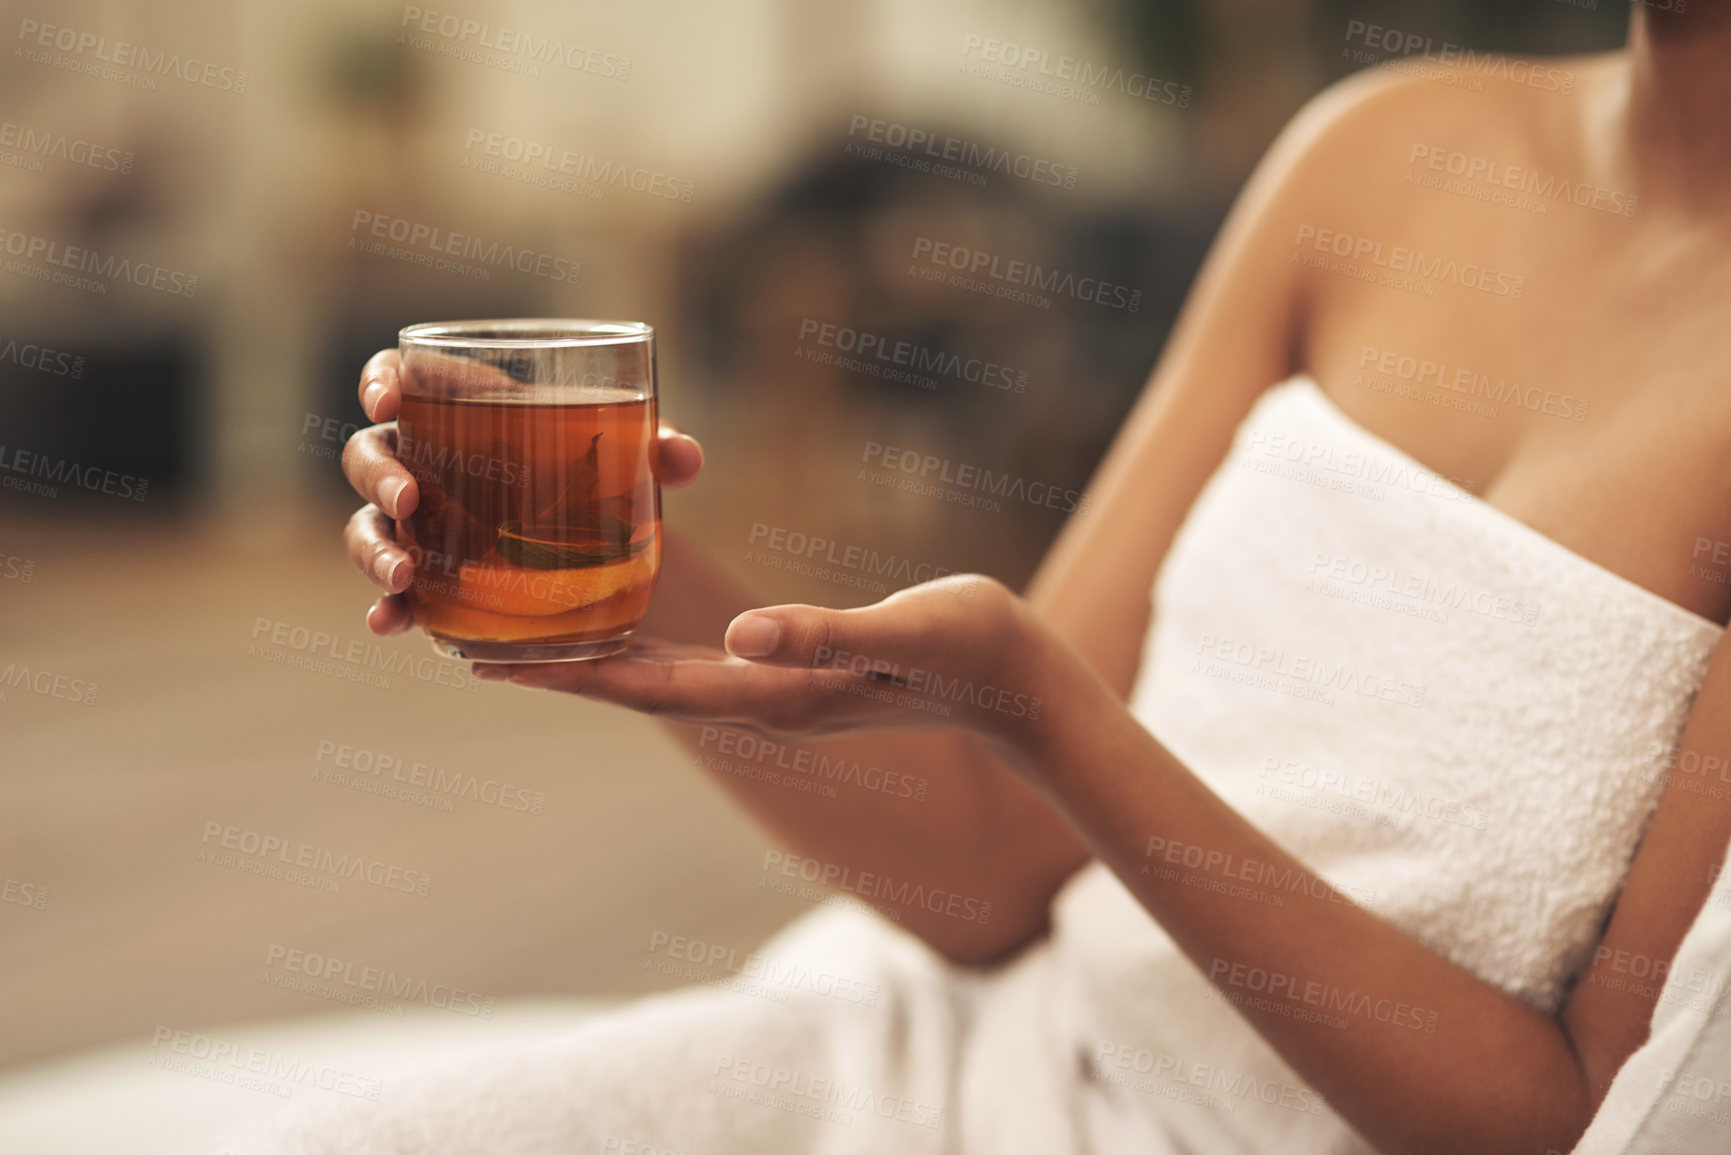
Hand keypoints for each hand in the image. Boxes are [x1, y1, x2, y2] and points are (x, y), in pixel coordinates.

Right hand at [340, 348, 704, 635]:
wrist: (598, 545)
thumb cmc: (595, 474)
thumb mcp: (626, 457)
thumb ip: (655, 449)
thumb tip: (682, 456)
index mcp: (457, 410)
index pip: (398, 380)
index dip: (380, 383)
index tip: (389, 401)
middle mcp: (423, 464)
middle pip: (370, 456)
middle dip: (379, 476)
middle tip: (408, 501)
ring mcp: (418, 526)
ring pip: (368, 527)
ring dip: (373, 551)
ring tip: (402, 576)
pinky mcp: (429, 580)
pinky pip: (393, 593)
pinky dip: (385, 608)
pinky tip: (388, 623)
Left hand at [474, 574, 1056, 744]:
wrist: (1022, 687)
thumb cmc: (974, 651)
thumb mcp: (907, 634)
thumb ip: (828, 634)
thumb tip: (742, 632)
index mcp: (779, 694)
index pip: (648, 687)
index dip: (565, 672)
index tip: (486, 660)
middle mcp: (765, 700)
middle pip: (635, 686)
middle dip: (555, 666)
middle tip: (469, 640)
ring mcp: (781, 691)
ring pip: (661, 674)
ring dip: (592, 655)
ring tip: (525, 627)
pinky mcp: (799, 673)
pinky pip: (699, 658)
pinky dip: (647, 639)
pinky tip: (625, 613)